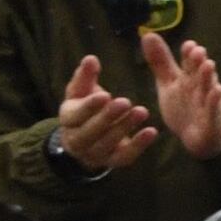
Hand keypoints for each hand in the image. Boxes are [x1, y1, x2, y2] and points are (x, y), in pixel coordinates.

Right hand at [53, 54, 159, 176]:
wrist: (87, 137)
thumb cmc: (86, 106)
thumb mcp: (82, 91)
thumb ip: (86, 76)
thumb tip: (90, 59)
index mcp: (68, 120)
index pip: (75, 115)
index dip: (89, 106)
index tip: (105, 95)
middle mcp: (77, 140)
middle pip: (90, 131)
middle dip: (107, 117)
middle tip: (125, 102)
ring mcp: (95, 154)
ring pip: (108, 144)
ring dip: (125, 128)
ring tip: (142, 111)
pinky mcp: (113, 161)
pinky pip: (125, 157)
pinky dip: (139, 146)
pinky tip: (152, 131)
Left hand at [140, 33, 220, 162]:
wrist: (198, 137)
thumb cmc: (184, 106)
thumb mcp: (169, 83)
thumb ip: (161, 61)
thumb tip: (148, 34)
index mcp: (189, 78)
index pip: (189, 63)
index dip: (189, 54)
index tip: (188, 45)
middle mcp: (200, 87)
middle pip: (199, 72)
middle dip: (198, 62)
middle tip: (197, 50)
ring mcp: (207, 102)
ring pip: (208, 87)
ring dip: (209, 76)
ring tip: (209, 65)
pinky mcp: (212, 118)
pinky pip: (213, 109)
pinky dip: (215, 100)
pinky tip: (217, 91)